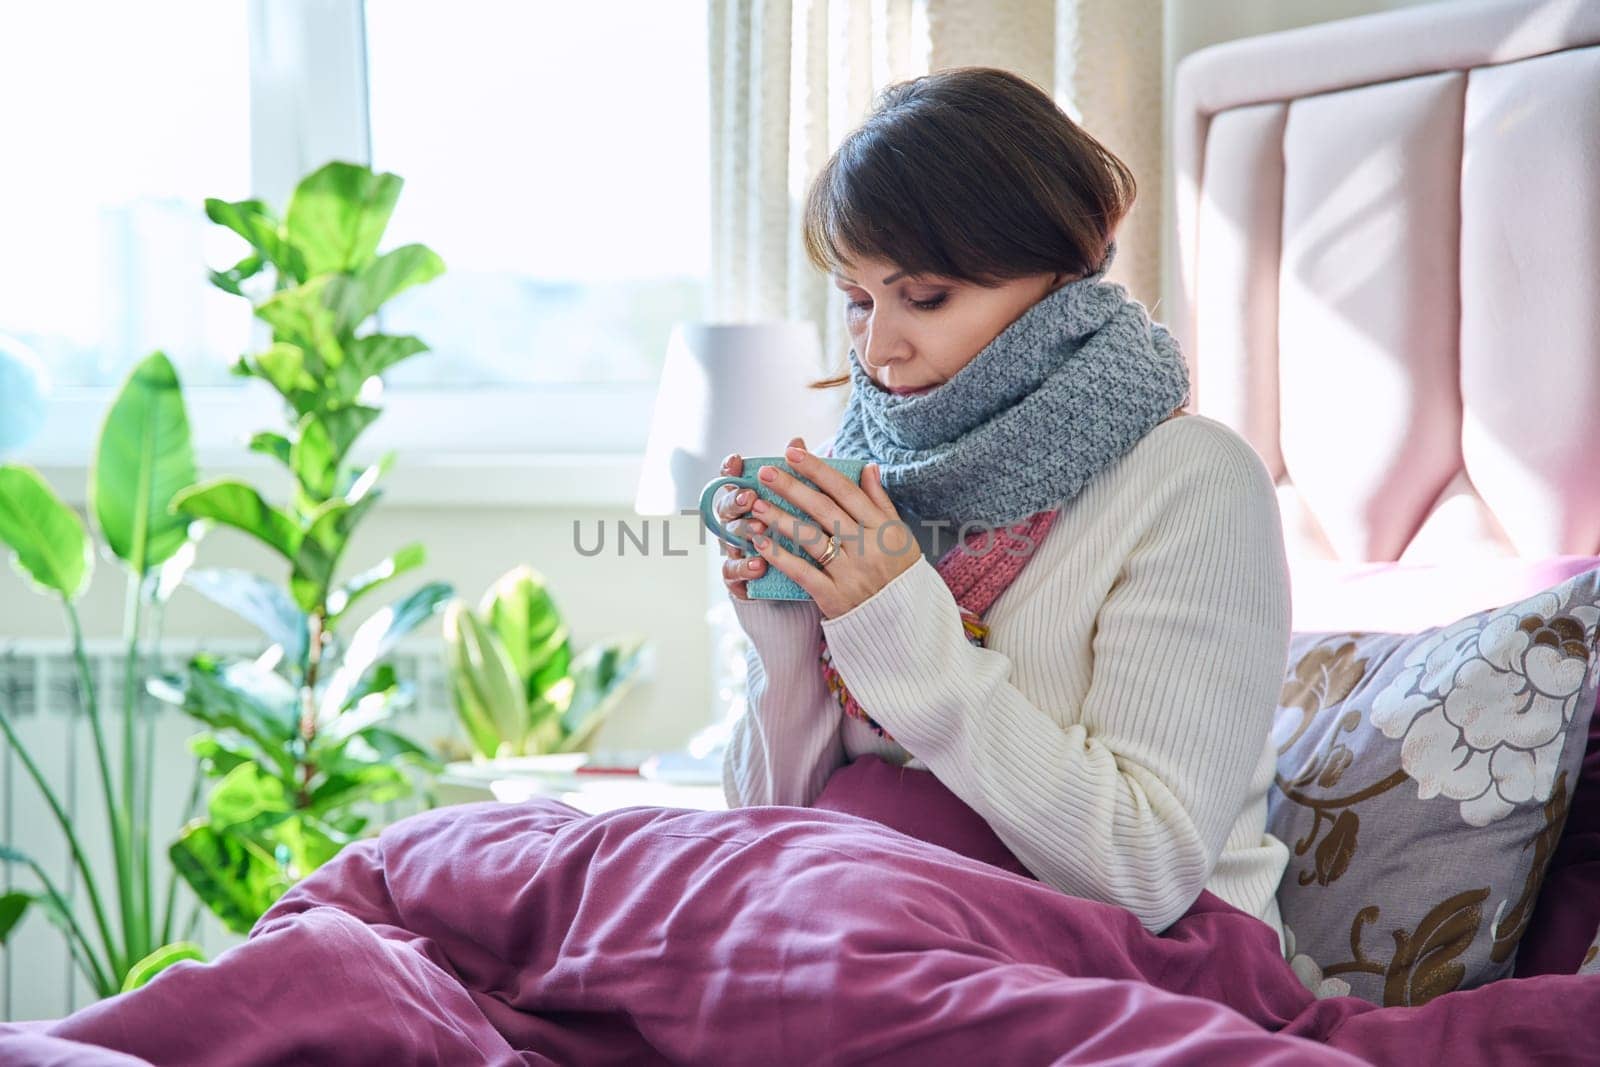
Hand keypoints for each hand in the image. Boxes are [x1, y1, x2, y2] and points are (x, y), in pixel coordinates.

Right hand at [714, 437, 803, 600]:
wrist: (792, 579)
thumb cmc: (787, 534)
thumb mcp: (794, 505)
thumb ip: (793, 475)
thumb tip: (796, 441)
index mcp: (746, 502)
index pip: (732, 481)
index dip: (730, 470)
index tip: (736, 460)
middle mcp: (735, 523)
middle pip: (725, 507)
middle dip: (735, 500)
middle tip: (750, 496)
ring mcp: (734, 548)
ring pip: (728, 537)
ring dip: (743, 530)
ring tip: (758, 528)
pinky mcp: (737, 576)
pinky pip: (733, 571)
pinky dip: (745, 567)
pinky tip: (759, 564)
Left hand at [745, 443, 917, 618]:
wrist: (905, 627)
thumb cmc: (900, 576)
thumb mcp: (900, 536)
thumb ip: (880, 502)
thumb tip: (867, 467)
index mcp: (883, 528)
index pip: (845, 491)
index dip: (817, 469)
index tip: (792, 453)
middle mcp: (867, 547)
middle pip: (824, 510)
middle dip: (793, 487)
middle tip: (766, 472)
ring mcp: (850, 573)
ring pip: (810, 538)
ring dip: (780, 519)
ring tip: (756, 505)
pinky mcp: (834, 597)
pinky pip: (802, 572)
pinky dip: (780, 557)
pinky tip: (759, 542)